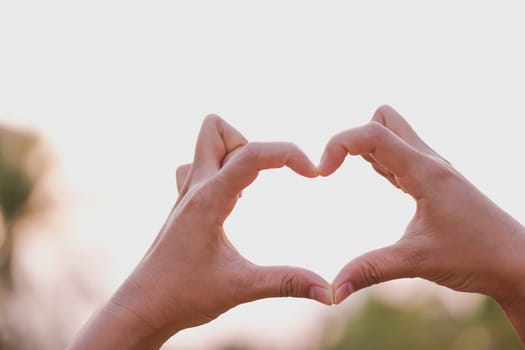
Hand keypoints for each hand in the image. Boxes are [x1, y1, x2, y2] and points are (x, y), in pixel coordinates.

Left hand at [69, 115, 331, 348]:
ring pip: (206, 144)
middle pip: (216, 129)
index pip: (252, 153)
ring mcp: (186, 194)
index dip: (289, 154)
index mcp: (208, 200)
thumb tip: (330, 292)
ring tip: (251, 190)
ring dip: (234, 154)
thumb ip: (287, 283)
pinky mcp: (184, 205)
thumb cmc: (183, 297)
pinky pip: (201, 167)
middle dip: (252, 144)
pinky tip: (234, 201)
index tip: (314, 174)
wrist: (141, 309)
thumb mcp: (241, 287)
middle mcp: (194, 188)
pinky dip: (223, 171)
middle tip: (267, 180)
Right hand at [318, 105, 524, 340]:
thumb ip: (370, 270)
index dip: (338, 144)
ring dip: (364, 149)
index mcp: (424, 170)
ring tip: (343, 174)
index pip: (372, 133)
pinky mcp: (433, 182)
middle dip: (352, 138)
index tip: (321, 175)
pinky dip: (378, 161)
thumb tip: (332, 290)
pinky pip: (398, 156)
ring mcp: (432, 170)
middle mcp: (428, 161)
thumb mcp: (416, 262)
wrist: (516, 263)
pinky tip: (375, 181)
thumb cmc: (476, 257)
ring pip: (391, 135)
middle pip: (382, 119)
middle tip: (337, 169)